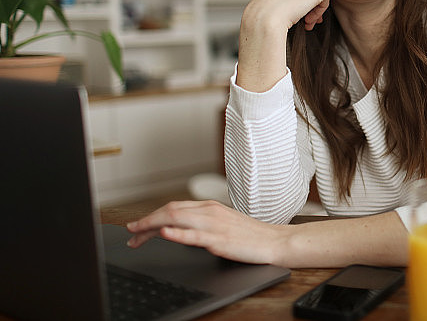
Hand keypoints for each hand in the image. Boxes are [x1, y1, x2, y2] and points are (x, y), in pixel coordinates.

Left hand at [126, 200, 286, 263]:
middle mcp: (209, 212)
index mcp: (210, 207)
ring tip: (136, 233)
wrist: (274, 241)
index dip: (151, 216)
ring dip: (152, 225)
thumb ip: (203, 223)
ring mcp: (213, 224)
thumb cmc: (251, 235)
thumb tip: (181, 228)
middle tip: (130, 233)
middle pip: (169, 211)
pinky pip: (194, 235)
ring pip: (176, 219)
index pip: (173, 208)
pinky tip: (165, 234)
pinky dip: (177, 233)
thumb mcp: (224, 223)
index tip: (138, 227)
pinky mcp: (219, 239)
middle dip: (146, 221)